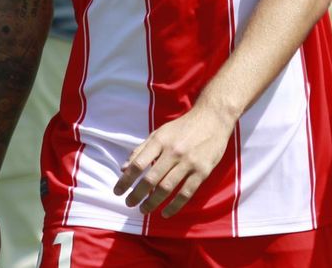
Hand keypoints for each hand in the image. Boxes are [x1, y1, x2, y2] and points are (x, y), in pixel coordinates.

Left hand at [114, 105, 233, 217]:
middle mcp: (174, 152)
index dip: (125, 181)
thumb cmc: (183, 127)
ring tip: (144, 210)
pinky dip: (175, 206)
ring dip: (152, 202)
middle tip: (129, 203)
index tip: (117, 192)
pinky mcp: (203, 171)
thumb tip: (123, 169)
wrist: (214, 118)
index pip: (138, 164)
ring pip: (167, 188)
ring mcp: (189, 162)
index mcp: (160, 141)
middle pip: (150, 179)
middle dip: (137, 195)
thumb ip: (141, 150)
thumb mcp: (160, 133)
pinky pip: (186, 192)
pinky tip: (166, 213)